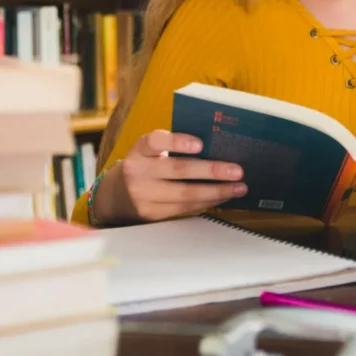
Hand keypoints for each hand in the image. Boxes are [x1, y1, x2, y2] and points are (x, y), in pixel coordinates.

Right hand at [93, 130, 247, 224]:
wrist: (116, 195)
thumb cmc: (145, 165)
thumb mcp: (150, 151)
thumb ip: (173, 146)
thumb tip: (217, 146)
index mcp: (140, 149)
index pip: (155, 141)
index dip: (178, 141)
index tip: (200, 143)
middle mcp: (138, 171)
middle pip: (178, 170)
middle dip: (212, 171)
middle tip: (237, 170)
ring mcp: (143, 195)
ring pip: (185, 194)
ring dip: (216, 191)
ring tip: (239, 187)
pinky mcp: (151, 214)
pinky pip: (184, 209)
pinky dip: (206, 202)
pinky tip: (222, 197)